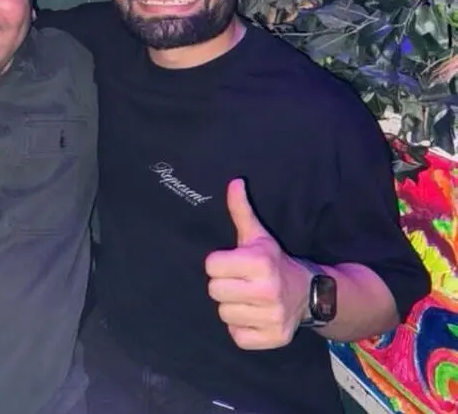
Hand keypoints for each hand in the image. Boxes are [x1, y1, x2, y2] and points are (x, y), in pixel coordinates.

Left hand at [204, 179, 310, 349]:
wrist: (310, 293)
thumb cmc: (274, 262)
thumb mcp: (257, 235)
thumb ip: (241, 210)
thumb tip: (234, 182)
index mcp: (259, 262)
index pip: (210, 266)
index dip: (219, 263)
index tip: (234, 264)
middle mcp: (267, 290)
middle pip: (214, 291)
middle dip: (224, 285)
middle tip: (240, 282)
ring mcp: (272, 317)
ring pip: (224, 314)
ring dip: (233, 308)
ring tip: (248, 299)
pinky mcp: (274, 338)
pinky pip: (237, 336)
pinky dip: (243, 329)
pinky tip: (254, 316)